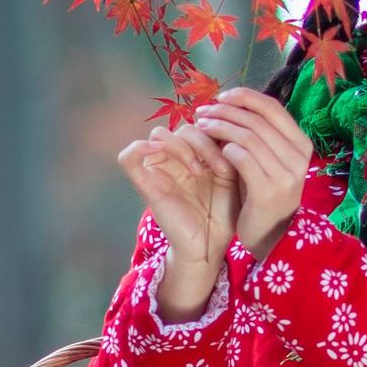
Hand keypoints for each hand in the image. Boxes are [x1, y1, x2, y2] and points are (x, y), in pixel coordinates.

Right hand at [119, 113, 241, 317]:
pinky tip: (164, 153)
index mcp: (196, 153)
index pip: (200, 123)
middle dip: (204, 142)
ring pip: (160, 135)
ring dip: (183, 147)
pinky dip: (141, 147)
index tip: (237, 153)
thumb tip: (229, 121)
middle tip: (222, 167)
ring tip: (200, 170)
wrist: (211, 244)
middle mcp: (175, 158)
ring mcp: (158, 169)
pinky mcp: (144, 184)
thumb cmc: (223, 213)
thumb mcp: (233, 175)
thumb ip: (229, 148)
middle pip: (182, 128)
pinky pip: (129, 157)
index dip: (217, 131)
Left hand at [185, 88, 314, 267]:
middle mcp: (298, 157)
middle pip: (257, 120)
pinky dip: (226, 150)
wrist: (271, 235)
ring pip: (248, 136)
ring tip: (201, 127)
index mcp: (301, 143)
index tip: (221, 97)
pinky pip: (243, 158)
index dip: (245, 97)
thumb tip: (234, 102)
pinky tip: (214, 151)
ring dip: (220, 128)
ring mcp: (286, 175)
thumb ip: (261, 134)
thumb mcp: (270, 160)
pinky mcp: (268, 191)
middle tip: (202, 112)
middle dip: (225, 112)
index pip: (272, 107)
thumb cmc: (264, 192)